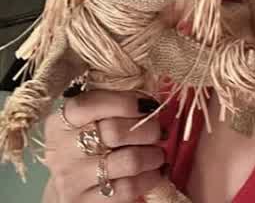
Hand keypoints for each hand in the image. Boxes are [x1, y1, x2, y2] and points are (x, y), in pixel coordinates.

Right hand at [44, 90, 164, 201]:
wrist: (69, 184)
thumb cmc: (87, 142)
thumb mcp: (90, 119)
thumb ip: (114, 105)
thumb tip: (150, 104)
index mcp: (60, 121)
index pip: (90, 104)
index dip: (126, 102)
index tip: (149, 105)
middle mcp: (62, 150)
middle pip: (116, 132)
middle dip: (148, 129)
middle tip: (159, 131)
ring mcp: (72, 180)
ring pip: (129, 161)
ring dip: (153, 155)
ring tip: (158, 153)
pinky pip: (129, 188)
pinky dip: (150, 178)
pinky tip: (155, 173)